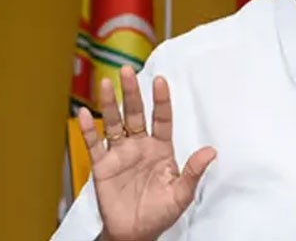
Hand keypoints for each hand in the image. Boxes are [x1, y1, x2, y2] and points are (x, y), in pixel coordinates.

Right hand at [78, 66, 216, 240]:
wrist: (136, 233)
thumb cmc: (160, 213)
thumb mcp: (182, 194)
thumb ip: (194, 171)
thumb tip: (211, 151)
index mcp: (161, 149)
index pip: (162, 119)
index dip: (161, 100)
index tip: (161, 81)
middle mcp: (140, 146)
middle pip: (136, 114)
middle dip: (133, 93)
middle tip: (128, 70)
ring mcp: (120, 154)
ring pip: (114, 123)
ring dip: (111, 104)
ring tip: (107, 83)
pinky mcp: (102, 166)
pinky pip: (94, 145)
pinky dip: (89, 130)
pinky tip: (84, 114)